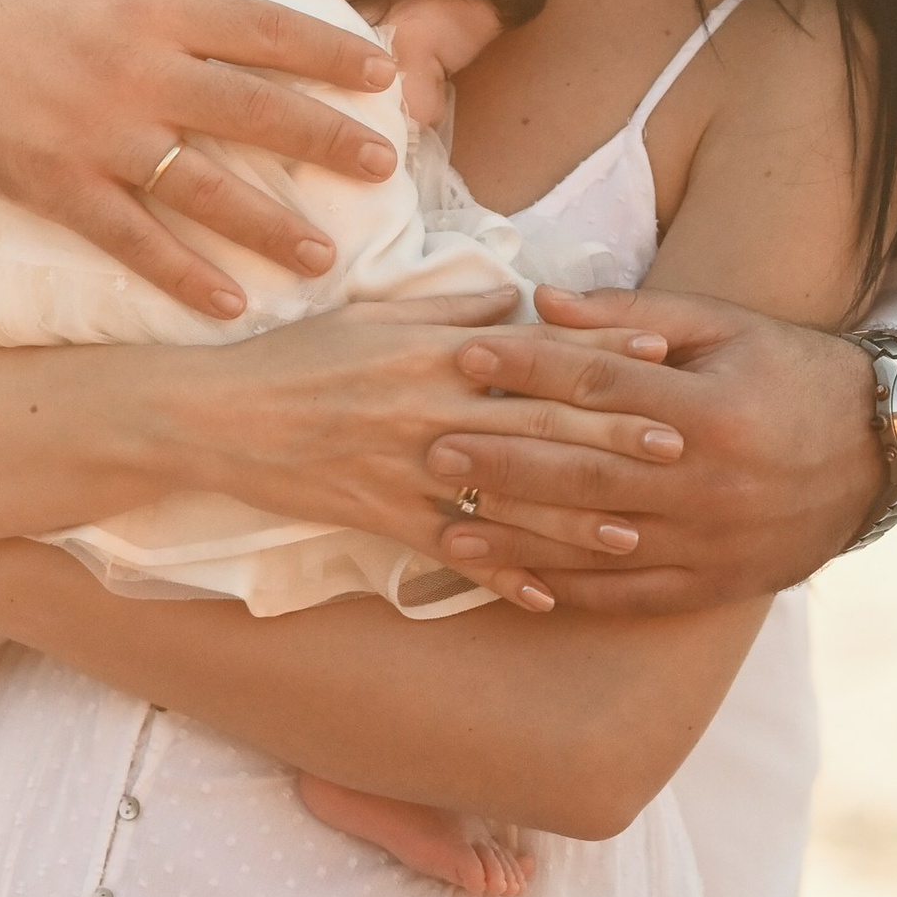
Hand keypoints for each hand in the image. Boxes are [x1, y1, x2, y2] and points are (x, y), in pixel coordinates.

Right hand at [0, 0, 404, 318]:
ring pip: (203, 186)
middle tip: (385, 167)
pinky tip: (230, 303)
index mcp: (150, 0)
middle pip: (252, 109)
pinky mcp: (58, 185)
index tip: (383, 75)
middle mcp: (134, 68)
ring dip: (270, 225)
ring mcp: (96, 133)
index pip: (262, 28)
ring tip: (326, 257)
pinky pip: (131, 238)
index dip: (329, 52)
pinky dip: (182, 273)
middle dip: (327, 139)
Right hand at [195, 297, 688, 607]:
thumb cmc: (298, 357)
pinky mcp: (382, 519)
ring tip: (637, 530)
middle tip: (681, 447)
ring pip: (507, 499)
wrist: (216, 416)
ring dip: (574, 517)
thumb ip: (453, 309)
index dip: (599, 353)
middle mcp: (428, 410)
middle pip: (536, 425)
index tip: (662, 354)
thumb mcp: (375, 313)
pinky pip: (454, 554)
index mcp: (431, 351)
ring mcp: (406, 470)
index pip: (532, 351)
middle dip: (612, 436)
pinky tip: (547, 597)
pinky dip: (501, 577)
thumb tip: (520, 299)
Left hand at [421, 286, 885, 613]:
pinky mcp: (714, 585)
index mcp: (711, 407)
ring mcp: (710, 540)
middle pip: (585, 468)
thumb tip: (539, 298)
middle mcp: (708, 480)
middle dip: (502, 459)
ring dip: (516, 537)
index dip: (528, 368)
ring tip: (446, 528)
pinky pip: (629, 595)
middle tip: (432, 447)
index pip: (599, 385)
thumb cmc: (792, 372)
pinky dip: (567, 592)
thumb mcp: (726, 326)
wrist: (883, 451)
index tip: (465, 356)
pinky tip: (514, 584)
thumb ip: (631, 314)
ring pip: (596, 541)